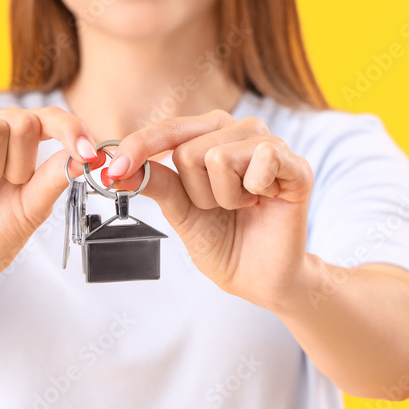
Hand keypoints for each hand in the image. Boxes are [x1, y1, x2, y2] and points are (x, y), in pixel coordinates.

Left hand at [102, 109, 313, 309]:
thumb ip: (155, 183)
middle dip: (196, 193)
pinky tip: (265, 202)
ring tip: (243, 207)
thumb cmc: (224, 241)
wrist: (259, 278)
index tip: (113, 170)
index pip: (168, 130)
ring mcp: (269, 144)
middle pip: (188, 150)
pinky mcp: (296, 164)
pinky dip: (254, 191)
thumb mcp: (180, 212)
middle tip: (220, 209)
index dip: (140, 147)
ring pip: (219, 157)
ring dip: (225, 197)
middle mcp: (239, 131)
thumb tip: (115, 167)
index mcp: (209, 137)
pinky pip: (261, 158)